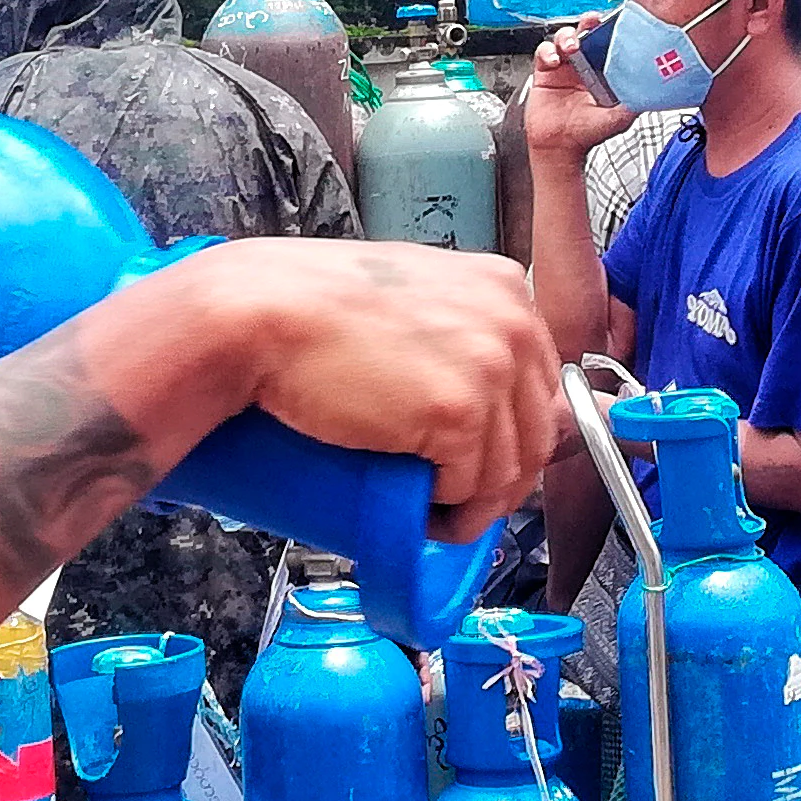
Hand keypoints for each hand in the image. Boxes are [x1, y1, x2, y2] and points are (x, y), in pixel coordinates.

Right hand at [177, 239, 563, 543]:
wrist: (262, 312)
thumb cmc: (314, 303)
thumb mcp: (410, 295)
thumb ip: (454, 323)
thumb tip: (480, 389)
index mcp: (505, 287)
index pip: (538, 383)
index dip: (511, 434)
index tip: (479, 459)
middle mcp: (511, 323)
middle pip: (535, 432)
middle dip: (499, 480)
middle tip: (455, 499)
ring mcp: (489, 369)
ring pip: (507, 470)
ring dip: (472, 506)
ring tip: (430, 510)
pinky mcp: (458, 415)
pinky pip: (470, 488)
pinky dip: (448, 513)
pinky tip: (421, 512)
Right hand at [522, 25, 640, 166]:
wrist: (559, 147)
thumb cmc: (587, 133)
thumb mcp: (618, 119)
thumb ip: (633, 104)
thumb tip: (652, 93)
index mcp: (603, 71)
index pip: (608, 42)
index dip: (609, 30)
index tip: (613, 23)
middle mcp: (584, 65)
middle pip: (586, 33)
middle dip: (589, 23)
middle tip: (591, 21)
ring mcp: (564, 67)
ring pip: (564, 37)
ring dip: (567, 36)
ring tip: (571, 47)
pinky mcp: (545, 72)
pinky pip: (544, 52)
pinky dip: (547, 51)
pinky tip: (553, 61)